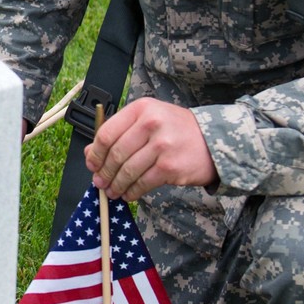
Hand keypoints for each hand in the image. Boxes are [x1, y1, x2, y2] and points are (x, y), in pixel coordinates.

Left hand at [84, 99, 216, 201]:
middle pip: (116, 153)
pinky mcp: (170, 167)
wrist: (213, 140)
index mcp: (141, 108)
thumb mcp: (149, 120)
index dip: (96, 153)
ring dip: (116, 185)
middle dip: (104, 172)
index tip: (92, 164)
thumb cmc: (176, 129)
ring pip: (127, 171)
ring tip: (113, 191)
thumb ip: (120, 132)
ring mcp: (161, 145)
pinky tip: (129, 194)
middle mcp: (151, 123)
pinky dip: (132, 191)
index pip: (107, 132)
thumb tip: (91, 153)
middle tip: (100, 182)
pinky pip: (142, 183)